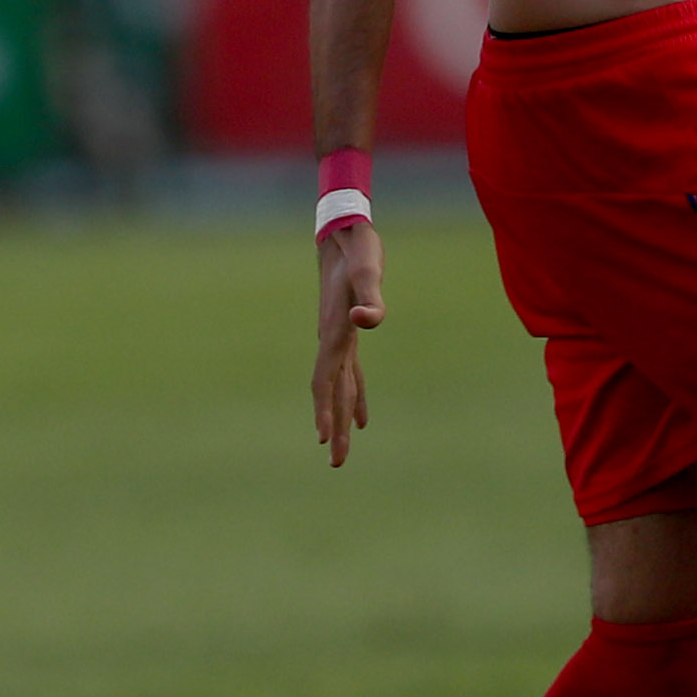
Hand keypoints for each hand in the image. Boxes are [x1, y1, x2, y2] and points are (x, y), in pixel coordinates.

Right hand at [313, 220, 385, 466]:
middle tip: (337, 462)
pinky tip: (359, 416)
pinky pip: (348, 372)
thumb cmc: (359, 251)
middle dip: (333, 426)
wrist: (344, 233)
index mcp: (335, 332)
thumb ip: (371, 297)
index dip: (325, 409)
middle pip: (330, 391)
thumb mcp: (369, 271)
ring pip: (338, 386)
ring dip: (340, 415)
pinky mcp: (347, 331)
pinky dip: (353, 394)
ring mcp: (338, 337)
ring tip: (341, 447)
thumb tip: (365, 321)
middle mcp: (332, 339)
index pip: (325, 380)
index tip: (325, 438)